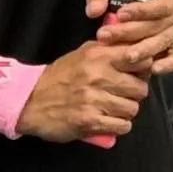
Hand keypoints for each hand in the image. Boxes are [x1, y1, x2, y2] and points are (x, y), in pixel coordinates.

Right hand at [16, 40, 150, 142]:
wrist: (30, 101)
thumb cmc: (58, 78)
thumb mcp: (81, 54)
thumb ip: (106, 48)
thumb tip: (133, 45)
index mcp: (98, 57)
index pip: (138, 59)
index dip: (143, 68)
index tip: (136, 73)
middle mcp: (98, 76)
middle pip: (140, 88)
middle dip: (134, 94)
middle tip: (123, 95)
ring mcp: (94, 100)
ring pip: (132, 109)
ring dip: (125, 112)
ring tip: (113, 109)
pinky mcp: (90, 122)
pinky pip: (121, 126)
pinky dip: (118, 126)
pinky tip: (109, 122)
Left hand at [85, 0, 172, 76]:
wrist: (144, 3)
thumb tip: (94, 11)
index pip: (158, 5)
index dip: (141, 10)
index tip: (119, 14)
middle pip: (155, 25)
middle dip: (129, 32)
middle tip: (106, 36)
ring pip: (161, 42)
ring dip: (144, 50)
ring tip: (127, 57)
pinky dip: (167, 64)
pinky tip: (153, 69)